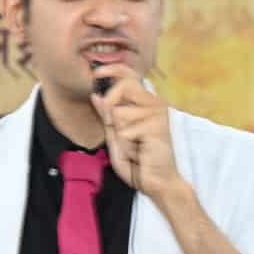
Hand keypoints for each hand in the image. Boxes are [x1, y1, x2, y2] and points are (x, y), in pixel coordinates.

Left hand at [89, 63, 181, 200]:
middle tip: (116, 128)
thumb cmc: (139, 161)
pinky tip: (139, 153)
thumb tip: (95, 95)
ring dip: (119, 134)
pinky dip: (125, 146)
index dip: (112, 69)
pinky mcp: (156, 126)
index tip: (96, 73)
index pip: (129, 76)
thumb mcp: (116, 137)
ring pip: (119, 112)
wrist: (158, 183)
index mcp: (146, 103)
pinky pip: (124, 131)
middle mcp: (154, 103)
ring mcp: (157, 113)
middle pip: (122, 86)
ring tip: (133, 146)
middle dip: (110, 106)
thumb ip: (107, 116)